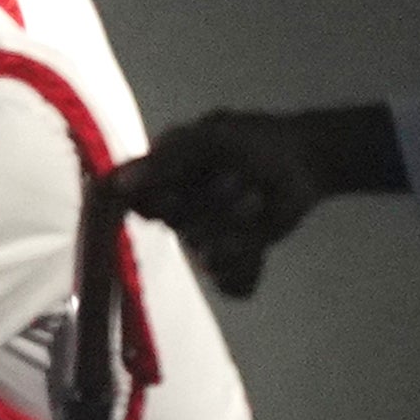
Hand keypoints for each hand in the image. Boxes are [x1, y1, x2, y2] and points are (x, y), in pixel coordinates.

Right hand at [113, 106, 406, 297]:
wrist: (306, 160)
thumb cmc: (252, 141)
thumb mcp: (208, 138)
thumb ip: (163, 160)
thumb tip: (113, 184)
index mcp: (163, 181)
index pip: (138, 203)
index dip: (159, 203)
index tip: (178, 195)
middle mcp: (179, 213)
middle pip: (181, 229)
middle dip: (213, 208)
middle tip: (237, 182)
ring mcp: (206, 237)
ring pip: (207, 256)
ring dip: (238, 228)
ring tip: (257, 200)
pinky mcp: (234, 259)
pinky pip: (226, 281)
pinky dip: (245, 268)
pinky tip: (259, 241)